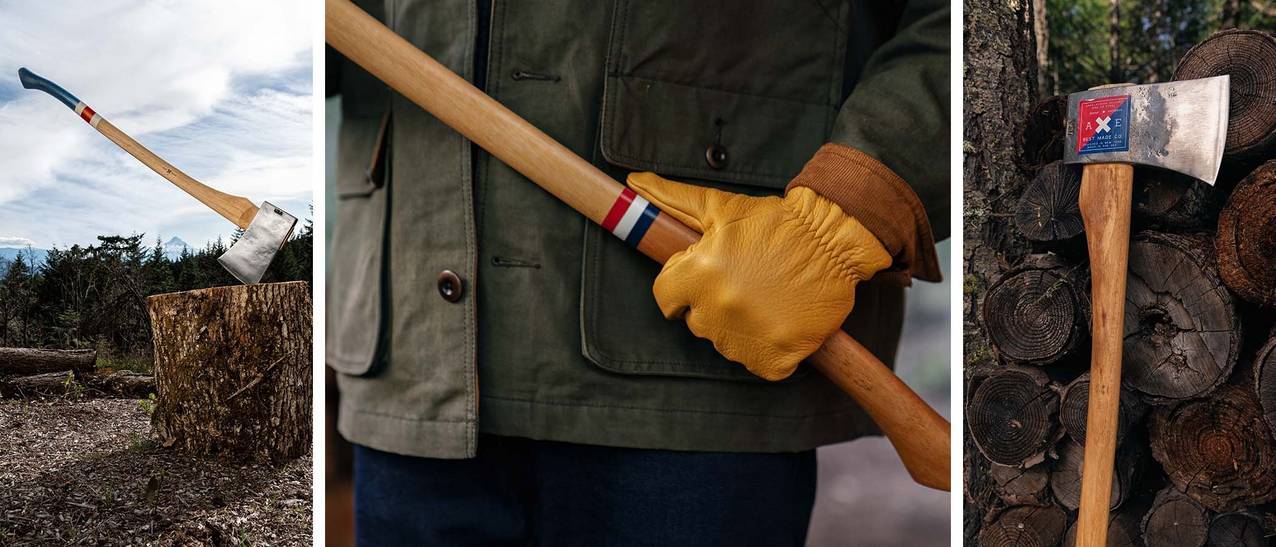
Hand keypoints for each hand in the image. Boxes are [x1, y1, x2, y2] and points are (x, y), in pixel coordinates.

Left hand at [628, 172, 890, 380]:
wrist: (833, 239)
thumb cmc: (775, 223)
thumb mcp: (719, 207)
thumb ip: (671, 200)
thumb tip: (633, 183)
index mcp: (699, 274)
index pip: (665, 297)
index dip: (680, 287)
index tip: (701, 279)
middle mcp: (718, 309)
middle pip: (695, 321)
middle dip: (711, 304)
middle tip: (742, 283)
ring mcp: (746, 338)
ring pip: (724, 344)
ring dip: (738, 327)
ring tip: (763, 299)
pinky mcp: (775, 358)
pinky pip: (757, 365)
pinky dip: (766, 351)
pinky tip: (777, 322)